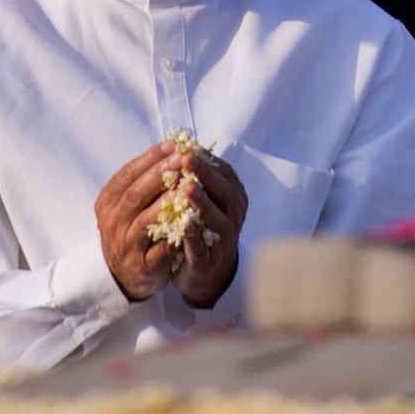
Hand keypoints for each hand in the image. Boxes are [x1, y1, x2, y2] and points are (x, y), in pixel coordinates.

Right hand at [95, 141, 182, 300]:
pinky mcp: (143, 266)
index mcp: (107, 203)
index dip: (149, 158)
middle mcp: (112, 223)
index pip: (126, 175)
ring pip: (145, 221)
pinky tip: (191, 222)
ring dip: (166, 203)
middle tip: (182, 159)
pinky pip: (160, 249)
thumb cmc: (132, 228)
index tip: (172, 145)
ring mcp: (126, 246)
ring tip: (186, 187)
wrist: (127, 273)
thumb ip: (145, 180)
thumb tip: (172, 147)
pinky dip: (175, 235)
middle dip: (159, 175)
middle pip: (134, 195)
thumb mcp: (129, 204)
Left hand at [171, 149, 247, 307]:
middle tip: (188, 159)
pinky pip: (202, 247)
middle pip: (223, 191)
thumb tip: (182, 142)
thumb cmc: (204, 225)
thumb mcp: (206, 198)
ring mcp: (223, 238)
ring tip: (187, 187)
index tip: (189, 147)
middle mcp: (233, 214)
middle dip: (206, 174)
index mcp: (232, 196)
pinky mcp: (209, 260)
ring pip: (215, 218)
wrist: (209, 271)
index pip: (223, 173)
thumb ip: (198, 175)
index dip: (207, 159)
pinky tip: (183, 225)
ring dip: (202, 202)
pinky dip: (193, 236)